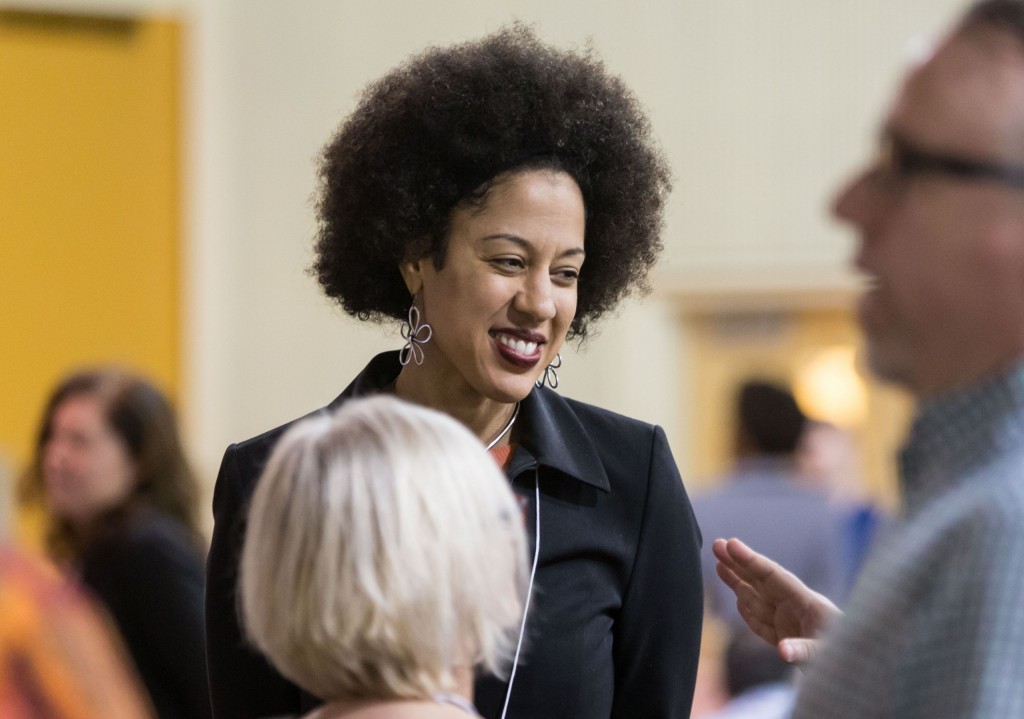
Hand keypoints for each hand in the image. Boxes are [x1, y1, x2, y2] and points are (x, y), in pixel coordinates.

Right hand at [712, 537, 841, 664]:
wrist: (863, 672)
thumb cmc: (849, 660)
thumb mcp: (829, 656)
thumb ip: (806, 651)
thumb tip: (783, 652)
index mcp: (807, 603)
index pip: (774, 576)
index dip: (751, 560)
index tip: (731, 544)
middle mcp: (795, 608)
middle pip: (762, 581)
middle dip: (740, 563)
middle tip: (717, 545)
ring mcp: (790, 623)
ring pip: (758, 597)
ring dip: (739, 582)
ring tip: (720, 565)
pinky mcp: (787, 639)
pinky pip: (761, 620)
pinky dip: (747, 609)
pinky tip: (738, 599)